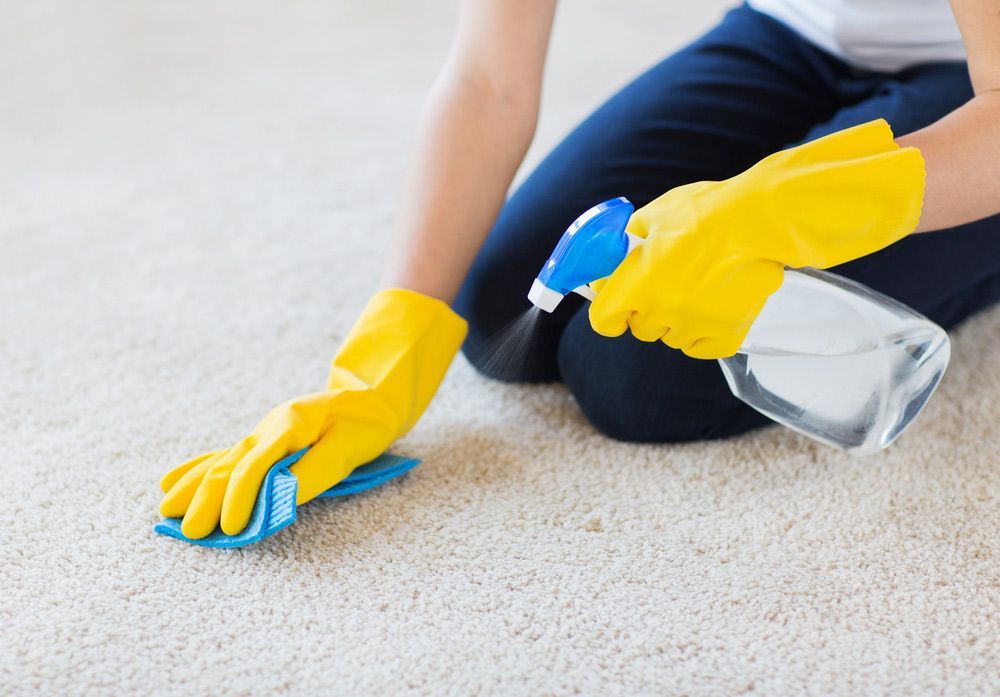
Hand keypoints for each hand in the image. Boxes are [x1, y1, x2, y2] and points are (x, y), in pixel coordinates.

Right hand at [159, 289, 467, 538]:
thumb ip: (315, 471)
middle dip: (207, 500)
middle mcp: (268, 428)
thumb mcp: (349, 446)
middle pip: (229, 466)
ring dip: (193, 487)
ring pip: (220, 462)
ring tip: (166, 511)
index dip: (241, 498)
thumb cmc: (364, 422)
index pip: (255, 466)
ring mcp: (262, 433)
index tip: (232, 527)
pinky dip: (199, 470)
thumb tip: (281, 499)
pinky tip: (173, 481)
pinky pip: (224, 457)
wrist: (371, 396)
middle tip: (190, 533)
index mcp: (289, 426)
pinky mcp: (265, 442)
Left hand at [589, 119, 924, 358]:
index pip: (603, 321)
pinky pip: (700, 346)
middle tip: (664, 283)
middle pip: (639, 328)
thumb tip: (611, 256)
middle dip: (645, 308)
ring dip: (675, 319)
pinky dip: (701, 332)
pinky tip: (710, 307)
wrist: (757, 221)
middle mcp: (660, 312)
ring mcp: (693, 326)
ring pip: (670, 337)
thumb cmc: (705, 212)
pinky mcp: (725, 336)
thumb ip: (626, 242)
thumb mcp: (653, 216)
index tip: (616, 301)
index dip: (608, 310)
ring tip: (695, 288)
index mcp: (636, 285)